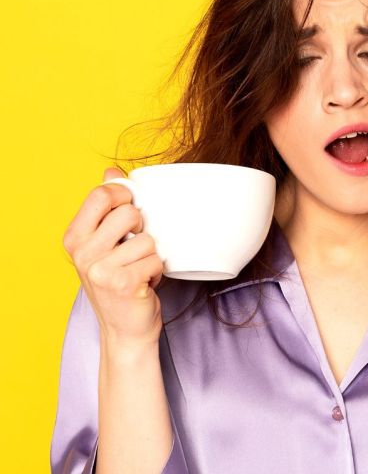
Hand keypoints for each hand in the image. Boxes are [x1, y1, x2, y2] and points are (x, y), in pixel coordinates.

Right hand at [62, 167, 166, 346]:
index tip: (133, 210)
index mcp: (74, 237)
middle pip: (129, 212)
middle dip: (143, 229)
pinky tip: (146, 283)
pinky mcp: (123, 283)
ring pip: (148, 238)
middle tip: (136, 249)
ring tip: (141, 269)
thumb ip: (107, 208)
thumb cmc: (120, 282)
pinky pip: (156, 259)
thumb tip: (112, 171)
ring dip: (153, 255)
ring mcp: (100, 269)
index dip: (125, 195)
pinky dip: (158, 271)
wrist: (126, 329)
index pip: (101, 194)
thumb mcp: (106, 244)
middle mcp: (82, 252)